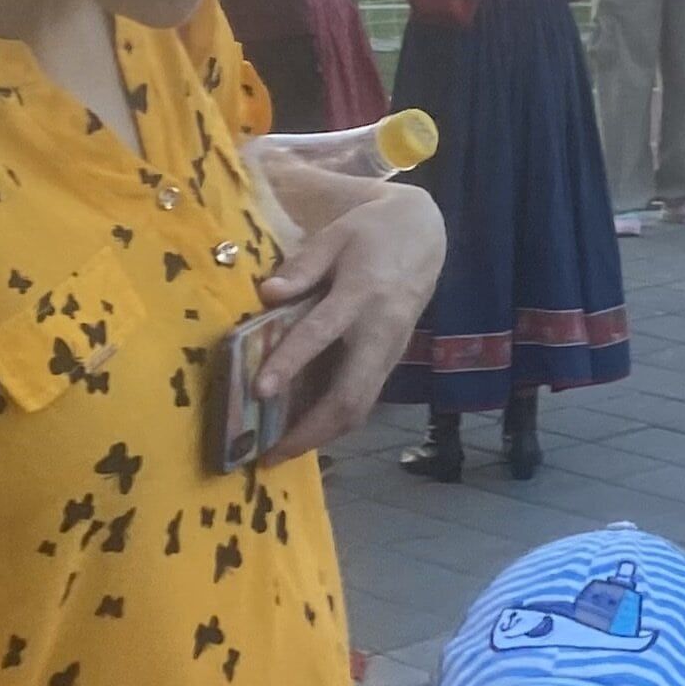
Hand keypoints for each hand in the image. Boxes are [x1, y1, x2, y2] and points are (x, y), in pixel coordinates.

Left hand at [250, 182, 445, 457]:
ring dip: (323, 434)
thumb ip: (303, 265)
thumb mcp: (336, 235)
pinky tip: (306, 430)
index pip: (322, 333)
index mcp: (362, 293)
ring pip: (361, 406)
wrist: (425, 235)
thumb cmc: (371, 233)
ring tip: (282, 452)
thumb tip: (267, 294)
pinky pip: (365, 399)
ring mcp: (391, 350)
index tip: (260, 390)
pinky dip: (335, 422)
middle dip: (312, 429)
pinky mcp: (393, 359)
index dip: (290, 362)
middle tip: (270, 453)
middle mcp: (381, 330)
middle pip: (351, 394)